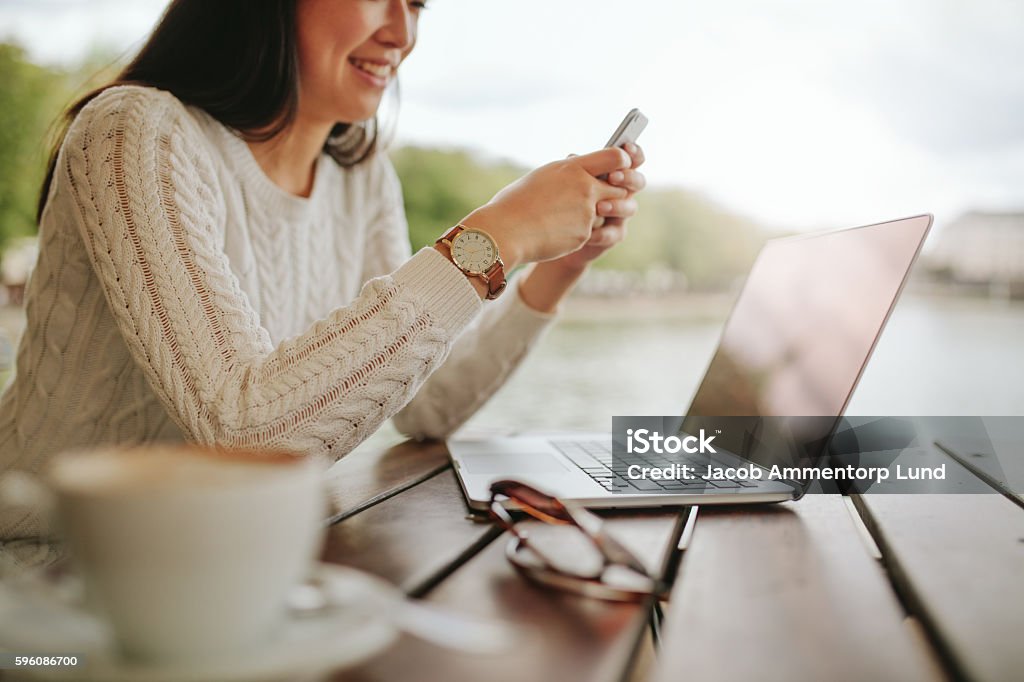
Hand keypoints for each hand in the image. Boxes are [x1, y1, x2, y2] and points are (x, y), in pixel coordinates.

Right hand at [457, 147, 632, 268]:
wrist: (505, 231)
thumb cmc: (514, 203)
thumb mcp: (542, 177)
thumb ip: (567, 174)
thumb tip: (577, 172)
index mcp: (573, 167)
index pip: (616, 157)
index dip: (622, 161)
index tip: (618, 167)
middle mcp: (586, 187)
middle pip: (619, 187)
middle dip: (613, 193)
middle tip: (599, 198)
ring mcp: (588, 213)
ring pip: (604, 213)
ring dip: (592, 215)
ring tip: (564, 218)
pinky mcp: (585, 235)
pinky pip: (590, 232)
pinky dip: (576, 233)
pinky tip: (555, 233)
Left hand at [548, 143, 645, 272]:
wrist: (551, 232)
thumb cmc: (560, 199)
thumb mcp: (565, 180)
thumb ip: (574, 169)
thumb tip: (572, 157)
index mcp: (613, 173)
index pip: (631, 160)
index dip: (634, 153)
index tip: (626, 147)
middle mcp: (620, 192)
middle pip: (638, 182)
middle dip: (628, 178)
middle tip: (613, 177)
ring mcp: (619, 214)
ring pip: (630, 208)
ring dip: (616, 205)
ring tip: (599, 206)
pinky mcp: (612, 235)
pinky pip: (615, 233)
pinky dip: (603, 232)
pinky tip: (589, 232)